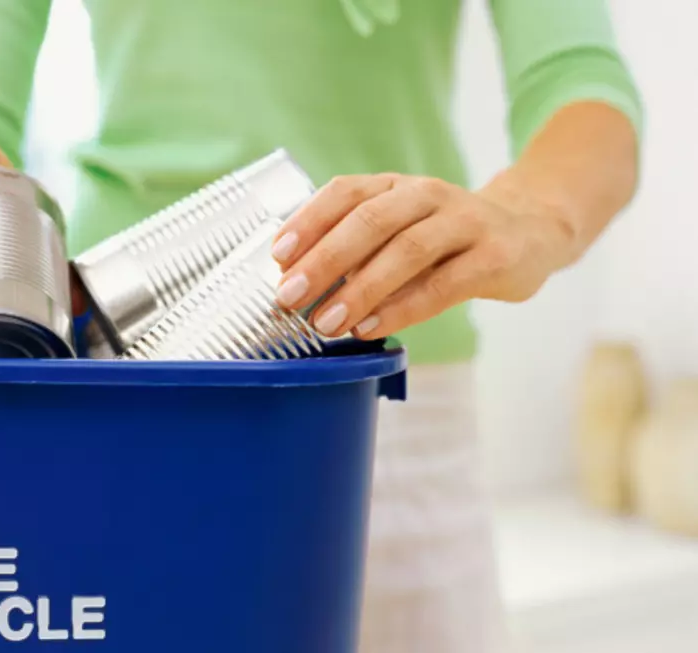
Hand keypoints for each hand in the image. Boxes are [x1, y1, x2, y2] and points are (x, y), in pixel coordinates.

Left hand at [270, 173, 576, 339]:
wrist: (530, 232)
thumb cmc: (445, 238)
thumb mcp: (399, 230)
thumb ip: (355, 249)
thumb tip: (295, 280)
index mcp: (395, 185)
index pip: (345, 192)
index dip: (308, 221)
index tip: (277, 256)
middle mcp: (428, 195)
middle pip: (371, 220)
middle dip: (324, 260)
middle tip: (289, 295)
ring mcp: (465, 222)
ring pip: (407, 250)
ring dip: (360, 289)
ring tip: (326, 321)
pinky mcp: (495, 256)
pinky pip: (444, 284)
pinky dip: (403, 307)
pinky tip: (372, 327)